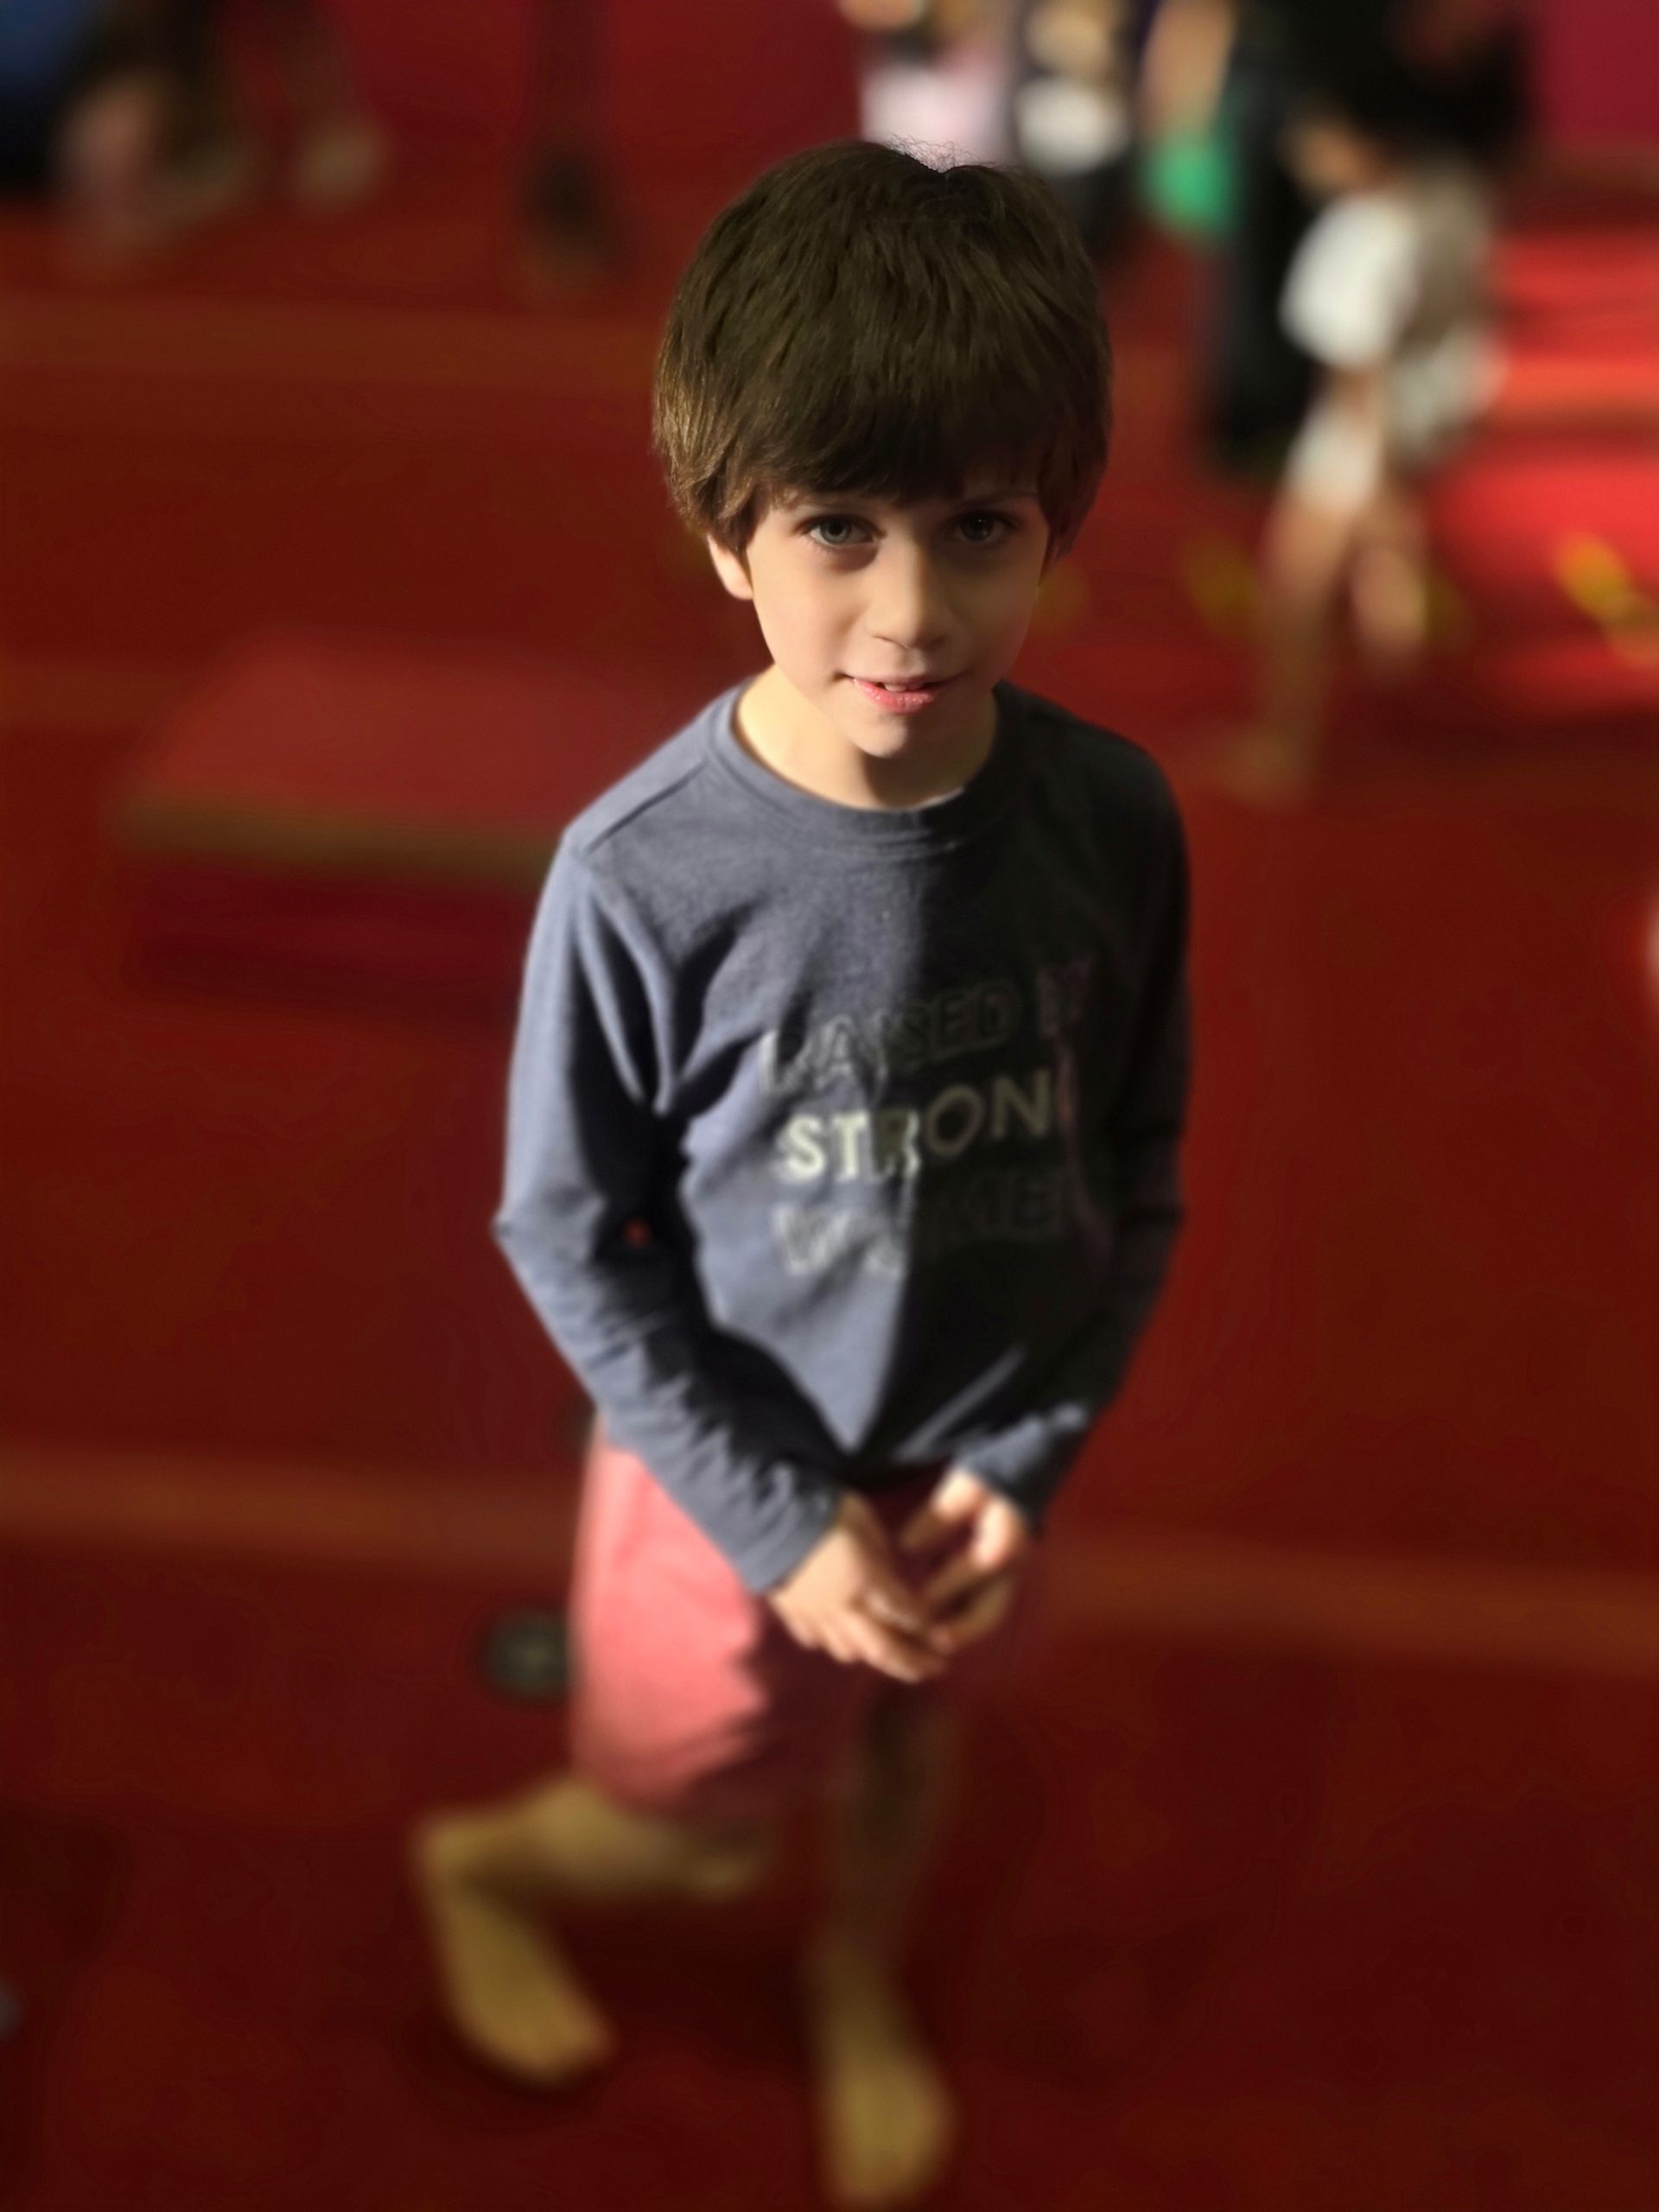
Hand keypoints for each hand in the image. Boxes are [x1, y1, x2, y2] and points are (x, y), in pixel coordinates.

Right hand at [766, 1494, 947, 1684]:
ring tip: (886, 1654)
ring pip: (847, 1651)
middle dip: (911, 1663)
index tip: (940, 1632)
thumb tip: (890, 1573)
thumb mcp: (864, 1521)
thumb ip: (881, 1553)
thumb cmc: (823, 1509)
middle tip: (932, 1670)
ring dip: (871, 1656)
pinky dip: (831, 1643)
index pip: (905, 1614)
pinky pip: (815, 1640)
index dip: (926, 1626)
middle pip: (883, 1649)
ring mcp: (816, 1616)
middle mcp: (845, 1608)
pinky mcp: (791, 1614)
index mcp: (867, 1582)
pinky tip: (838, 1636)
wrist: (765, 1515)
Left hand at [897, 1466, 1033, 1655]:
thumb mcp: (964, 1489)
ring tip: (932, 1644)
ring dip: (964, 1632)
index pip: (973, 1569)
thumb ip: (937, 1518)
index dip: (944, 1586)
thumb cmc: (989, 1480)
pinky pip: (986, 1608)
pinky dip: (964, 1620)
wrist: (1022, 1476)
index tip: (914, 1600)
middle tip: (932, 1641)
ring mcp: (1012, 1576)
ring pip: (990, 1614)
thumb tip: (906, 1546)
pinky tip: (937, 1628)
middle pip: (993, 1608)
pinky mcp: (1004, 1580)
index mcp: (1008, 1538)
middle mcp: (1015, 1565)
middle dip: (963, 1628)